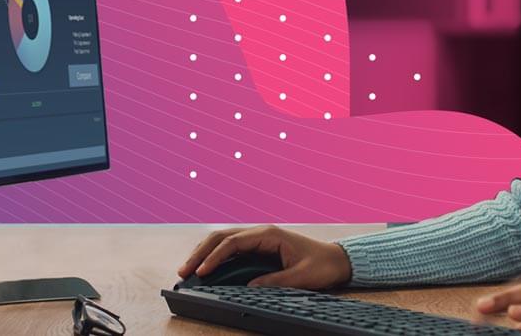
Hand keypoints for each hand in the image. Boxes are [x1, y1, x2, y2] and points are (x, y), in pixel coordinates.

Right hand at [176, 225, 352, 289]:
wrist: (336, 260)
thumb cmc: (321, 265)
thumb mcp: (301, 277)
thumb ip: (275, 282)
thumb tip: (250, 288)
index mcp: (269, 235)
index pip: (233, 242)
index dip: (215, 256)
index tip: (202, 271)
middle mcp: (260, 233)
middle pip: (222, 237)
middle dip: (201, 253)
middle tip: (184, 271)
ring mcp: (258, 239)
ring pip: (223, 241)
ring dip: (204, 253)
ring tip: (188, 269)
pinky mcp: (258, 248)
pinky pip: (231, 249)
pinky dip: (215, 257)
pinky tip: (205, 268)